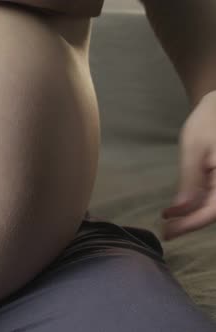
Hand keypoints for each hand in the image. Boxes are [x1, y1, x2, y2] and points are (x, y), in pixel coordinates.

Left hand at [162, 90, 215, 240]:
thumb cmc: (208, 123)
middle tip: (166, 231)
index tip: (169, 232)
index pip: (213, 211)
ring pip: (214, 206)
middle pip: (214, 211)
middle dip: (190, 223)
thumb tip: (180, 210)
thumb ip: (190, 182)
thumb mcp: (194, 151)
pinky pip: (214, 196)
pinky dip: (198, 204)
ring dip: (193, 215)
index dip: (191, 224)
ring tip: (169, 220)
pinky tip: (179, 208)